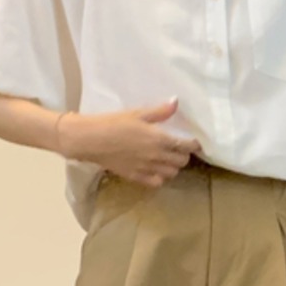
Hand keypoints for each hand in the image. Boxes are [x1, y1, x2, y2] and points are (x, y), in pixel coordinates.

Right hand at [60, 98, 201, 187]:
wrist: (92, 140)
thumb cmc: (114, 123)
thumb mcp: (138, 113)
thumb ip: (159, 111)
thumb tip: (176, 102)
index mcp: (159, 138)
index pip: (185, 145)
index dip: (193, 145)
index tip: (194, 142)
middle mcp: (156, 156)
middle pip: (181, 161)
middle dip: (183, 155)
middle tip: (178, 149)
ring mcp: (147, 169)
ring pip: (171, 173)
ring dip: (173, 167)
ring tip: (167, 159)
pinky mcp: (137, 177)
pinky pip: (157, 182)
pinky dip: (160, 177)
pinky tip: (155, 170)